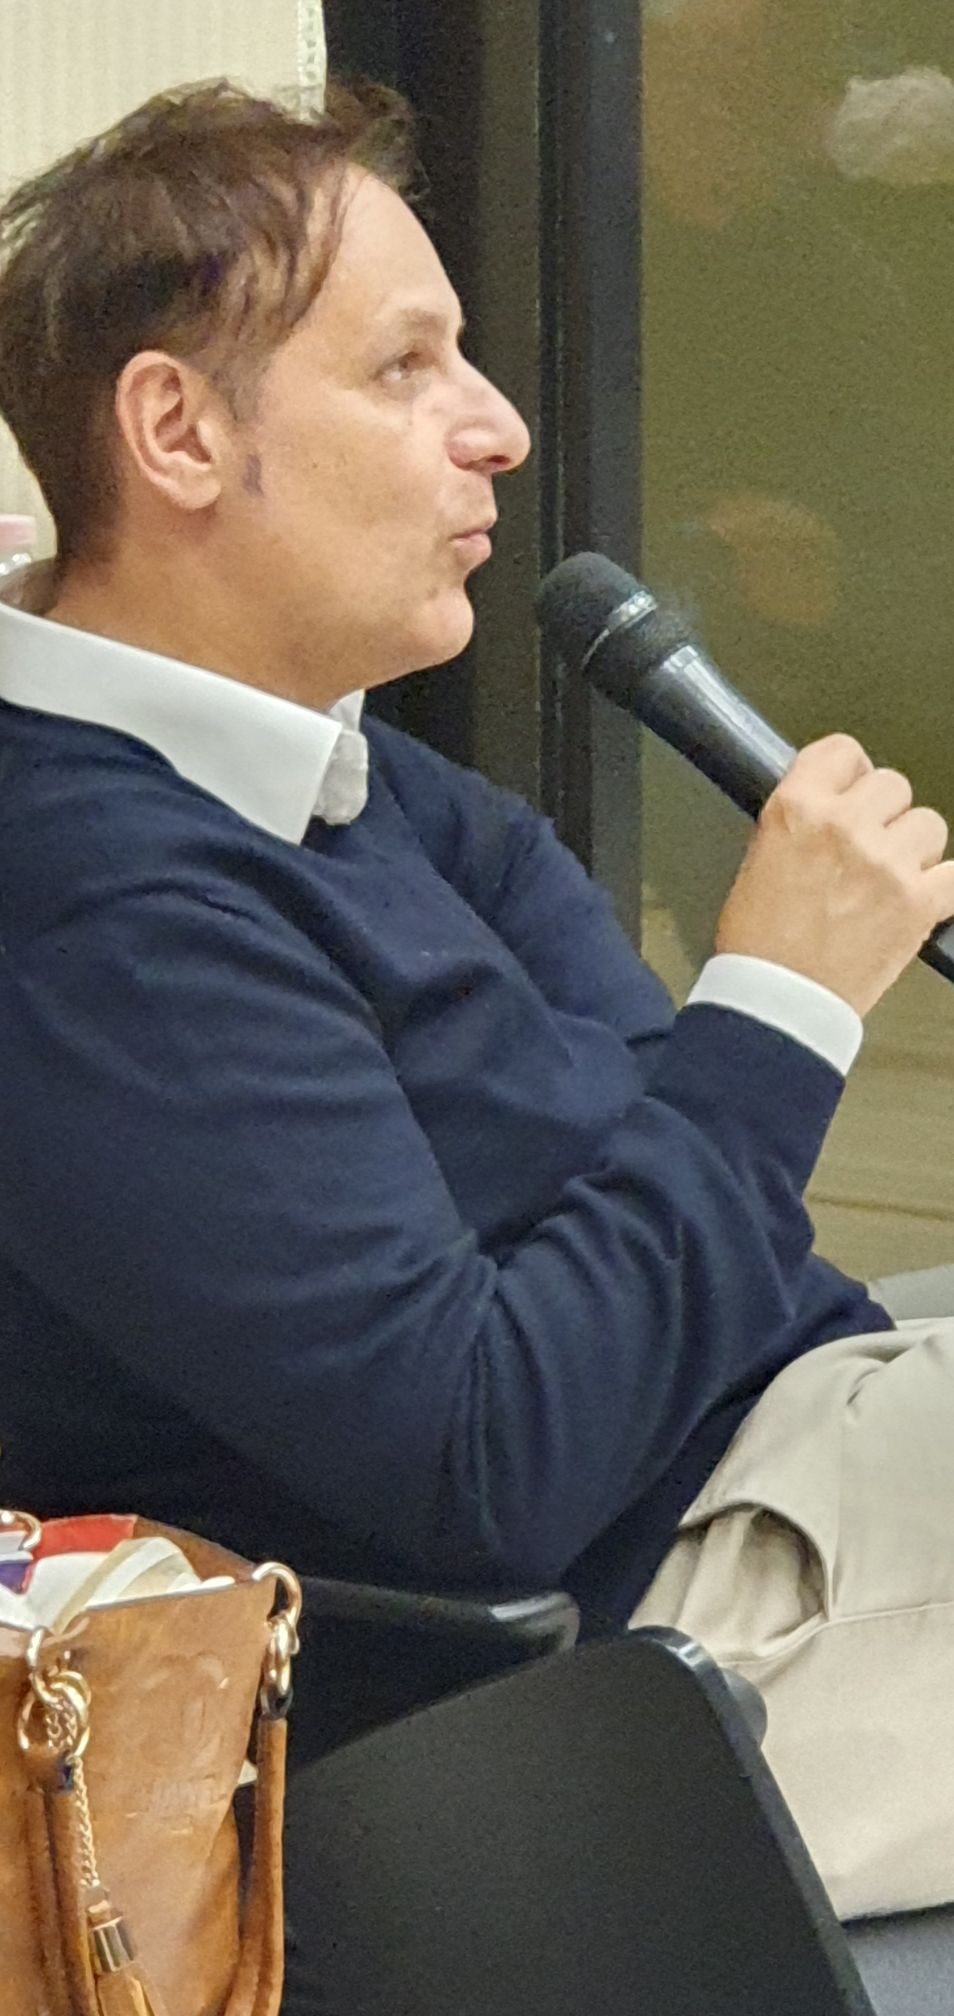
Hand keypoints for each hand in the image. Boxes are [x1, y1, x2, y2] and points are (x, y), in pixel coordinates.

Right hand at [714, 734, 953, 1015]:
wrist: (778, 1002)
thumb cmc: (759, 944)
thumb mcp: (758, 860)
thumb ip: (799, 823)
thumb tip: (830, 810)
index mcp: (796, 810)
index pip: (842, 752)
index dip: (851, 772)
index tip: (852, 789)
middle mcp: (844, 827)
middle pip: (893, 785)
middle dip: (884, 814)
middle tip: (869, 846)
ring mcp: (886, 864)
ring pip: (930, 825)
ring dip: (915, 849)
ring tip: (892, 879)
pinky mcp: (918, 903)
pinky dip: (943, 888)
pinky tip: (925, 898)